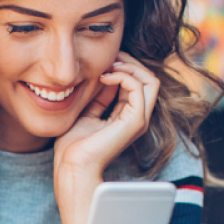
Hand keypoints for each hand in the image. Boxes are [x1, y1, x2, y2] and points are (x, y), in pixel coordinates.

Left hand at [54, 51, 160, 174]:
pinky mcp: (135, 121)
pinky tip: (104, 77)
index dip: (124, 67)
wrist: (72, 165)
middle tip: (110, 58)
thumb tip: (103, 74)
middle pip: (149, 79)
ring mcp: (139, 120)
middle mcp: (137, 117)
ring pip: (150, 80)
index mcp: (127, 116)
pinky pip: (139, 88)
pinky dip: (123, 76)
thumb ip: (99, 96)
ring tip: (109, 65)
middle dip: (130, 62)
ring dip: (129, 66)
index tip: (105, 60)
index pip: (137, 83)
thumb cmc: (74, 145)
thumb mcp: (87, 112)